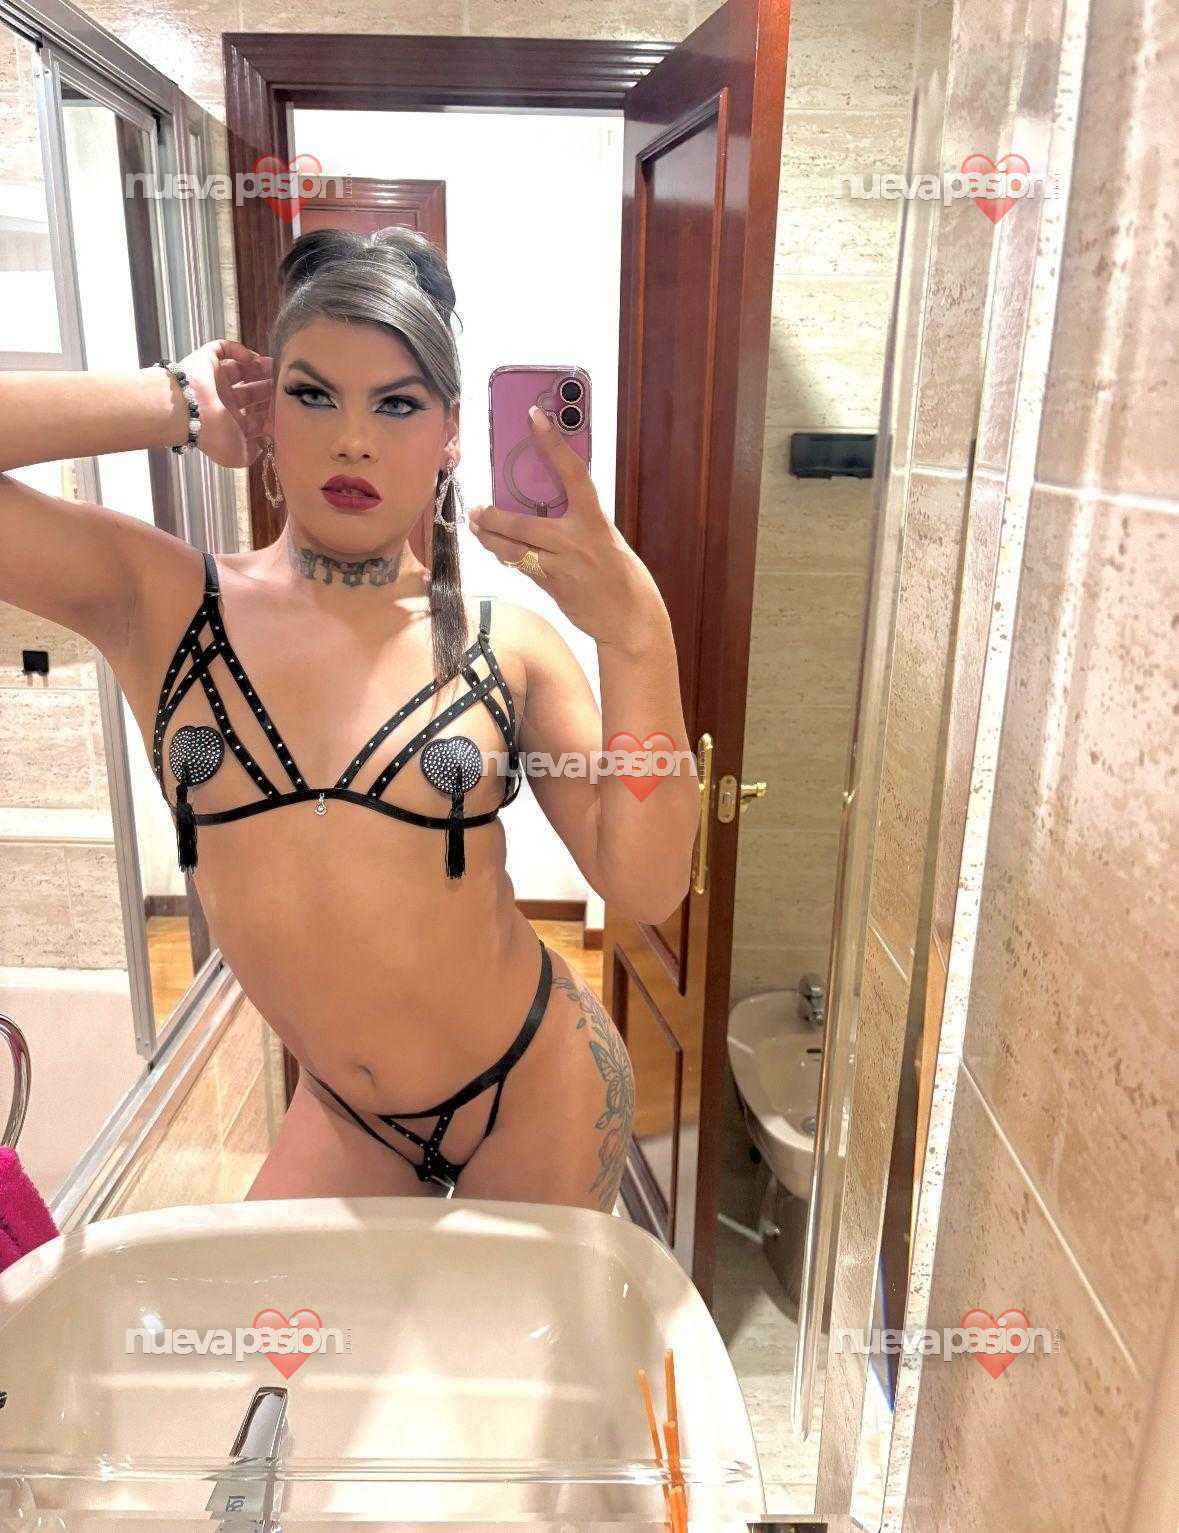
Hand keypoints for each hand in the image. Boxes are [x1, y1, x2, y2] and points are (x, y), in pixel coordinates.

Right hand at [174, 340, 272, 468]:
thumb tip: (261, 447)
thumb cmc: (214, 434)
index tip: (288, 406)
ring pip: (242, 369)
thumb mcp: (238, 455)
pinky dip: (238, 350)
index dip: (273, 410)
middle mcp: (224, 401)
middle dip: (269, 387)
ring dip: (259, 367)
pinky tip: (251, 358)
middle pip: (252, 391)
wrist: (189, 411)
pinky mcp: (207, 360)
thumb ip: (253, 454)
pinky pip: (223, 348)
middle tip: (284, 383)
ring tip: (273, 367)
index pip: (256, 414)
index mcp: (231, 422)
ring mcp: (215, 380)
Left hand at [467, 406, 663, 648]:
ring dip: (488, 539)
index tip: (535, 416)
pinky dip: (507, 557)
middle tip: (476, 508)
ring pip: (512, 549)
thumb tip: (548, 507)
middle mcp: (576, 540)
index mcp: (594, 519)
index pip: (572, 472)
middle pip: (521, 523)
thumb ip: (578, 522)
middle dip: (492, 517)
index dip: (553, 442)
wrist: (630, 617)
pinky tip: (498, 551)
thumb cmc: (618, 574)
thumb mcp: (604, 538)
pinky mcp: (553, 587)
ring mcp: (562, 566)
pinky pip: (521, 568)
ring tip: (475, 528)